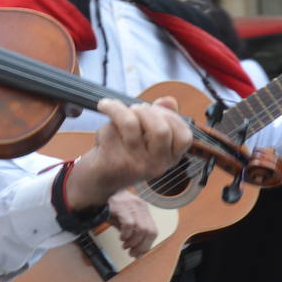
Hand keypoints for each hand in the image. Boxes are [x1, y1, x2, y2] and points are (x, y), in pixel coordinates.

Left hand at [70, 97, 189, 209]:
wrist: (97, 181)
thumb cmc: (124, 153)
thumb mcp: (145, 137)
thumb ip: (160, 118)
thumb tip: (169, 100)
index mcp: (169, 158)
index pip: (184, 137)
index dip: (171, 116)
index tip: (156, 109)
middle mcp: (156, 164)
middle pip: (161, 129)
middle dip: (146, 110)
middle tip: (134, 109)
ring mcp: (136, 164)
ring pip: (131, 123)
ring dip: (121, 109)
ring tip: (114, 108)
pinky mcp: (115, 162)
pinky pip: (111, 130)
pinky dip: (106, 122)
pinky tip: (103, 127)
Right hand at [106, 190, 157, 256]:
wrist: (99, 191)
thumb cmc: (112, 208)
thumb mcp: (125, 219)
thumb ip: (133, 233)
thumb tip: (137, 251)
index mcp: (143, 210)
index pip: (153, 231)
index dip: (147, 245)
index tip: (139, 253)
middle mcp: (140, 206)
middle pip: (149, 231)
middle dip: (141, 246)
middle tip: (132, 252)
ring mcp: (131, 205)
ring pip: (140, 229)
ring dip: (133, 242)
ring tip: (125, 245)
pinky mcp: (120, 206)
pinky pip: (129, 224)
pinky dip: (126, 234)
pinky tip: (121, 237)